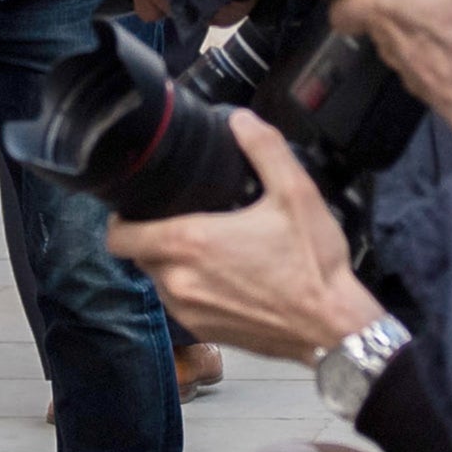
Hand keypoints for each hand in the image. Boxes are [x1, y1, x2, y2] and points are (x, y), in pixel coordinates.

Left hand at [106, 114, 386, 364]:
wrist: (333, 327)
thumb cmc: (313, 264)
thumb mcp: (296, 193)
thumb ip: (264, 147)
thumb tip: (240, 119)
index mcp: (189, 244)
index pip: (119, 236)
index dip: (120, 219)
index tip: (136, 206)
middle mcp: (179, 282)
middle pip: (138, 255)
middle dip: (151, 236)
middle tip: (182, 218)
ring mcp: (189, 312)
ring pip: (158, 280)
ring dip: (171, 263)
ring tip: (206, 247)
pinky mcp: (204, 332)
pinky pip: (180, 304)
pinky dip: (191, 288)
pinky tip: (223, 275)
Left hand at [322, 0, 451, 160]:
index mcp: (387, 9)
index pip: (340, 4)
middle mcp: (392, 43)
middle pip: (374, 18)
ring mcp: (414, 70)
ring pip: (403, 39)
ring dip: (420, 21)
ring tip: (449, 0)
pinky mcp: (440, 88)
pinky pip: (432, 59)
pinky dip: (445, 46)